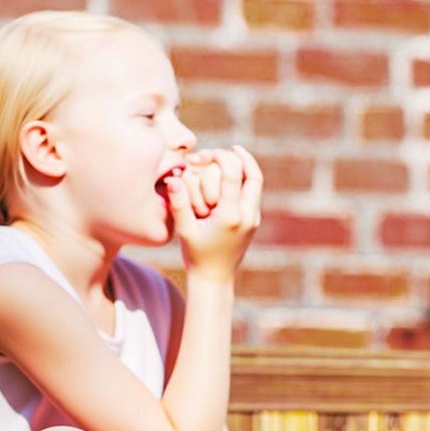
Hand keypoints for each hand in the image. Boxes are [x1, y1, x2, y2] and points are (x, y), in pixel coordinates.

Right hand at [173, 145, 261, 279]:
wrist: (214, 279)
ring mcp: (253, 218)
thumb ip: (179, 204)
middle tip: (221, 151)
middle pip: (253, 174)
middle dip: (237, 157)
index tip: (207, 153)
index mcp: (230, 216)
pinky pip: (253, 192)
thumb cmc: (195, 255)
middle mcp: (247, 216)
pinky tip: (229, 173)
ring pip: (256, 182)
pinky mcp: (253, 221)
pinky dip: (244, 178)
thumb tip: (173, 179)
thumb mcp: (184, 230)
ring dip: (243, 166)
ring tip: (228, 155)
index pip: (233, 174)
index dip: (221, 157)